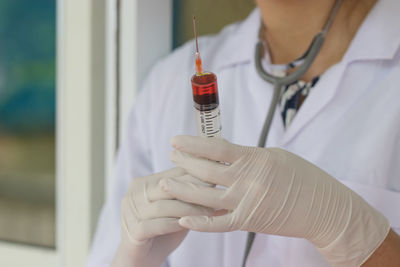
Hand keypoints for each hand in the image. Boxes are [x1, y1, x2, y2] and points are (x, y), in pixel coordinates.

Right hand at [112, 168, 213, 266]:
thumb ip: (189, 193)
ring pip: (163, 206)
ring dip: (189, 209)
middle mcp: (133, 194)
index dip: (195, 174)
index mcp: (143, 183)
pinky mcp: (132, 230)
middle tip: (216, 192)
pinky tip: (191, 224)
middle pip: (167, 187)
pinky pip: (157, 225)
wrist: (142, 258)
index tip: (218, 177)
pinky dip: (175, 224)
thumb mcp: (178, 208)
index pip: (172, 174)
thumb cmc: (164, 229)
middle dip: (193, 190)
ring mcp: (129, 212)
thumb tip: (216, 177)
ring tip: (210, 211)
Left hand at [162, 136, 389, 265]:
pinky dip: (200, 222)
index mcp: (254, 159)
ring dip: (182, 189)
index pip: (215, 148)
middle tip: (170, 155)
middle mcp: (247, 181)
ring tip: (164, 182)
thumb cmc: (302, 177)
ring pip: (206, 196)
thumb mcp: (275, 157)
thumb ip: (247, 157)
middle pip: (206, 170)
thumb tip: (223, 154)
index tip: (176, 140)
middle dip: (184, 162)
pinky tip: (182, 218)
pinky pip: (219, 224)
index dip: (192, 144)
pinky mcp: (248, 223)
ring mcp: (246, 203)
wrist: (323, 209)